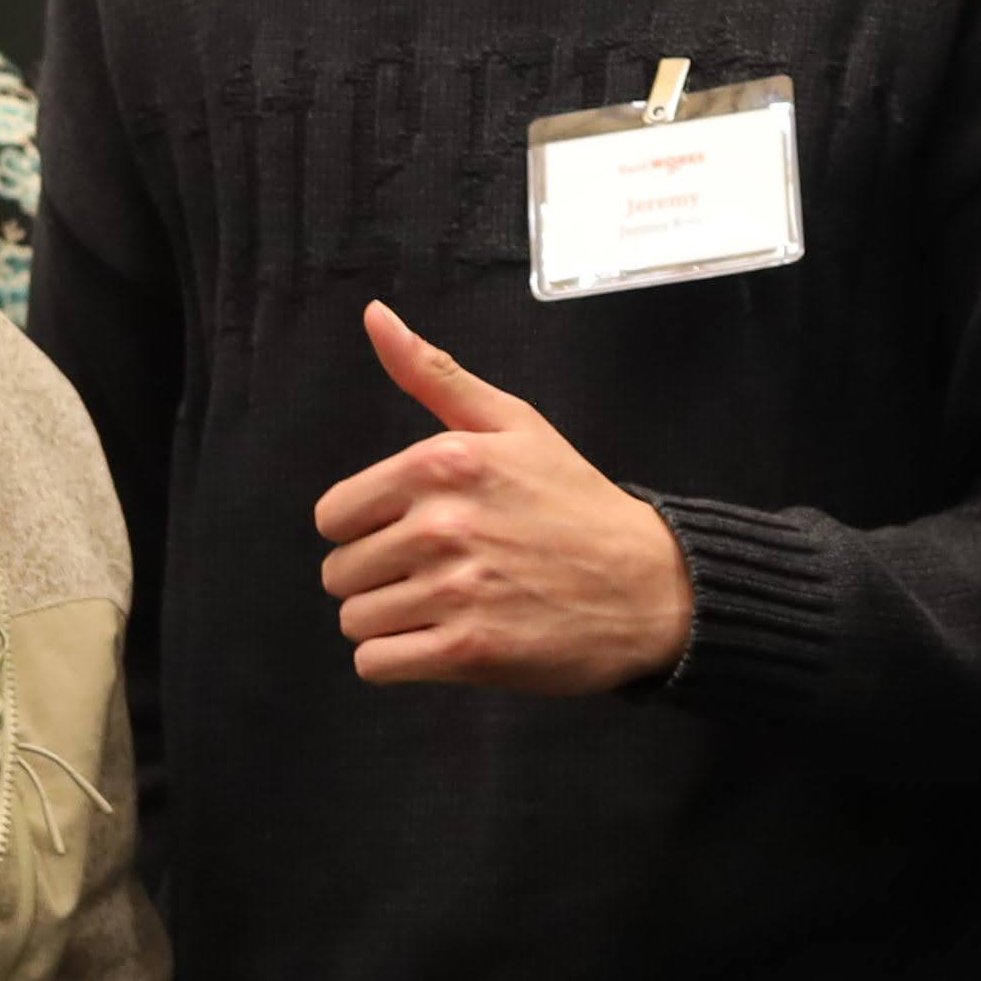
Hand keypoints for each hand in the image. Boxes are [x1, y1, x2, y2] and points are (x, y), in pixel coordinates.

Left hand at [311, 301, 694, 693]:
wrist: (648, 584)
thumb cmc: (574, 502)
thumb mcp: (512, 422)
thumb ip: (433, 373)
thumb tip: (374, 316)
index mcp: (440, 462)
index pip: (333, 515)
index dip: (366, 527)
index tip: (410, 530)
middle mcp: (441, 524)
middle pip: (339, 572)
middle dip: (378, 576)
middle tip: (437, 572)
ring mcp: (455, 590)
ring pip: (356, 621)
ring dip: (391, 621)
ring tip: (446, 606)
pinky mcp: (469, 650)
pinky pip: (377, 665)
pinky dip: (400, 660)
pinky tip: (442, 641)